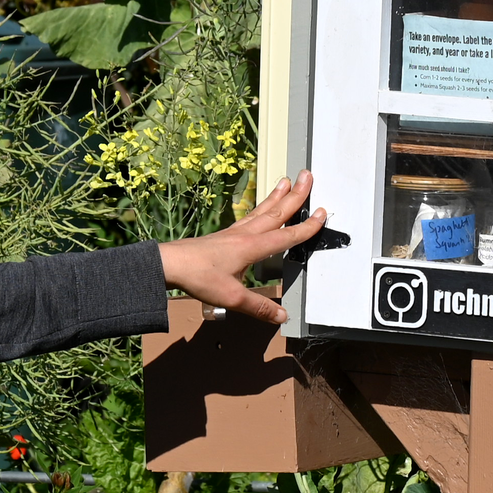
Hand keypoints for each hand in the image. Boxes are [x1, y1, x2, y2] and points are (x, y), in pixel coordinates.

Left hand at [155, 170, 325, 324]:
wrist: (170, 264)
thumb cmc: (198, 277)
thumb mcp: (232, 298)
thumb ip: (259, 307)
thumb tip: (281, 316)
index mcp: (252, 247)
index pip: (287, 235)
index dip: (307, 226)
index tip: (322, 214)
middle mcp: (245, 234)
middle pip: (277, 211)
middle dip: (295, 194)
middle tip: (307, 176)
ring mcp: (234, 232)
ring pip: (262, 210)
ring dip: (277, 196)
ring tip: (286, 181)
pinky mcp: (224, 235)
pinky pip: (249, 216)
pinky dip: (260, 207)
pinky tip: (260, 208)